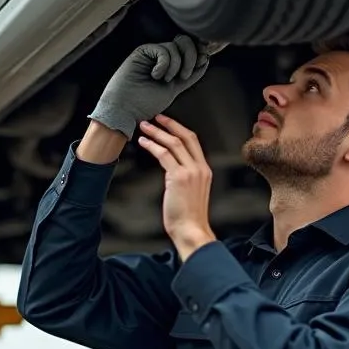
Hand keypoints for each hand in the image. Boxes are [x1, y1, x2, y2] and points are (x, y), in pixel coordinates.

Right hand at [88, 35, 210, 139]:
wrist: (126, 110)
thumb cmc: (146, 103)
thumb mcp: (175, 89)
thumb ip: (189, 75)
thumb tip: (206, 60)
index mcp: (172, 64)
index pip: (190, 49)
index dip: (199, 52)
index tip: (204, 60)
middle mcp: (162, 56)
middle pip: (185, 42)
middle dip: (191, 56)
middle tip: (185, 74)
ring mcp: (152, 54)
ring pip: (175, 46)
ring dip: (176, 65)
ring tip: (166, 80)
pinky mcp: (143, 52)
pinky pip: (163, 50)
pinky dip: (164, 64)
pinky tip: (156, 75)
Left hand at [137, 115, 216, 259]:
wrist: (192, 230)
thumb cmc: (189, 217)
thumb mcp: (192, 193)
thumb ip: (186, 179)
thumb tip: (171, 170)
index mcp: (205, 170)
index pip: (193, 142)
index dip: (179, 129)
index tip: (167, 123)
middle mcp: (200, 168)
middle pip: (185, 137)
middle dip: (169, 124)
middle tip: (155, 117)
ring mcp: (190, 172)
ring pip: (173, 143)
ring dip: (157, 133)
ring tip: (144, 127)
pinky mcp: (178, 177)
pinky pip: (164, 155)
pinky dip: (152, 146)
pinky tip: (144, 143)